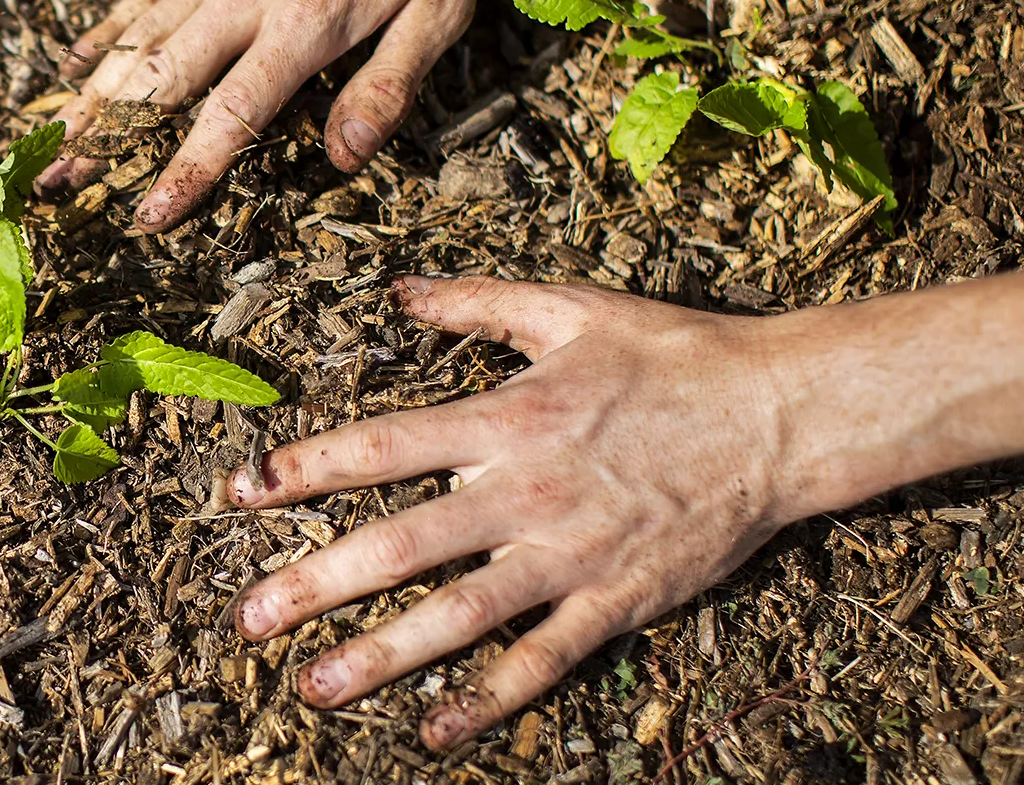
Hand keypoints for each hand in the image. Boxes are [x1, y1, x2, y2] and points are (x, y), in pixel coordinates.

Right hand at [38, 0, 511, 230]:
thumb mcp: (441, 8)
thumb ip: (389, 85)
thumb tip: (346, 157)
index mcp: (305, 20)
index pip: (229, 115)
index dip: (185, 172)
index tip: (148, 216)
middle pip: (157, 81)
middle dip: (104, 141)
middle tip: (57, 185)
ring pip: (137, 37)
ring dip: (89, 95)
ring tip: (51, 140)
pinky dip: (106, 28)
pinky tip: (76, 60)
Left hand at [224, 275, 820, 748]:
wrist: (782, 412)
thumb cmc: (674, 353)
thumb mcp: (570, 308)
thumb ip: (475, 303)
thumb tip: (398, 291)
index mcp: (506, 417)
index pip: (381, 446)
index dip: (305, 469)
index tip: (240, 493)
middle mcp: (525, 491)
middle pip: (401, 545)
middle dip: (317, 584)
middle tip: (249, 620)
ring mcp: (570, 553)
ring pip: (459, 616)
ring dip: (382, 655)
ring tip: (315, 688)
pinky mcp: (615, 600)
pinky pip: (542, 660)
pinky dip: (488, 700)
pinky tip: (435, 732)